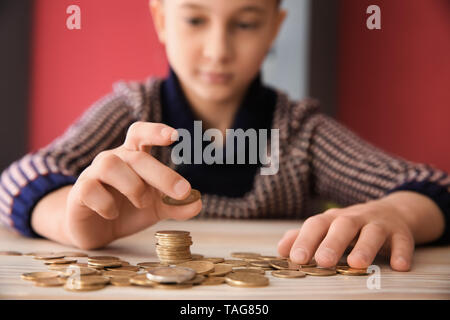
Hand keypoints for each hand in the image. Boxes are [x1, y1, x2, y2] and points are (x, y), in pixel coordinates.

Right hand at [63, 121, 201, 248]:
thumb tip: (197, 204)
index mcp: (132, 156)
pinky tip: (113, 214)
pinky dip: (106, 203)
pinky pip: (90, 189)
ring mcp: (94, 173)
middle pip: (135, 156)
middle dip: (161, 173)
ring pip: (110, 165)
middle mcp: (114, 159)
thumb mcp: (156, 208)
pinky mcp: (80, 192)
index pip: (140, 133)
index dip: (155, 131)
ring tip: (143, 203)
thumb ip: (175, 205)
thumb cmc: (127, 209)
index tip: (175, 136)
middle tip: (182, 191)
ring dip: (132, 185)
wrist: (95, 229)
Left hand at [277, 199, 415, 270]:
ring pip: (372, 231)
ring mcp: (379, 224)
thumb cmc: (350, 225)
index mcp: (333, 219)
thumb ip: (303, 237)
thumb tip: (280, 250)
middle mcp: (354, 218)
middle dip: (332, 242)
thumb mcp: (327, 227)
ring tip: (357, 264)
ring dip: (365, 247)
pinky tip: (399, 266)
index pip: (316, 225)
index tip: (296, 258)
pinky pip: (403, 241)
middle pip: (343, 226)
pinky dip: (402, 252)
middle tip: (323, 261)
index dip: (305, 240)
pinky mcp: (401, 232)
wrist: (391, 212)